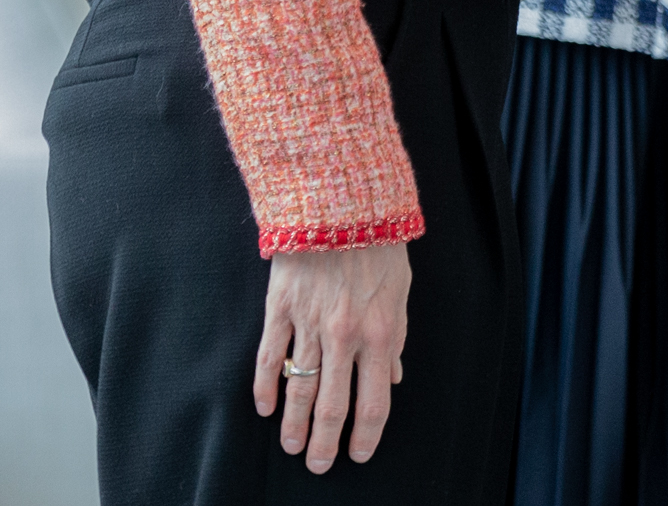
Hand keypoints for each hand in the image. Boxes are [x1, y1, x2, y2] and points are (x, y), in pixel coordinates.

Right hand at [252, 240, 409, 472]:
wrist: (343, 203)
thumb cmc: (380, 246)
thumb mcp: (402, 292)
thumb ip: (397, 339)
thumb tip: (394, 378)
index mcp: (380, 335)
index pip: (373, 402)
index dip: (365, 435)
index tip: (358, 455)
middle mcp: (345, 338)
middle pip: (332, 406)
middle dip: (324, 442)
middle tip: (317, 465)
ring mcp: (310, 325)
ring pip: (299, 388)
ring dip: (293, 424)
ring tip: (291, 447)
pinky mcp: (281, 309)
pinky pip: (271, 356)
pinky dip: (266, 386)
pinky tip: (265, 407)